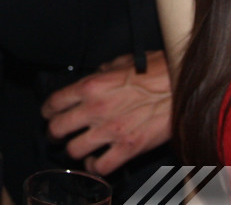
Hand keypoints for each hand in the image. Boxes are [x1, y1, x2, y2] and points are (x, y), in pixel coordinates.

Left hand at [40, 50, 171, 175]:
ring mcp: (110, 131)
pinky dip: (95, 167)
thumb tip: (96, 75)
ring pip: (74, 151)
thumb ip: (104, 70)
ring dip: (74, 151)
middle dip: (54, 133)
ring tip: (78, 148)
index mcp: (92, 86)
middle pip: (57, 129)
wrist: (182, 87)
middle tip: (58, 133)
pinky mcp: (127, 148)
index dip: (48, 110)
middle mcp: (96, 109)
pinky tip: (97, 162)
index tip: (49, 113)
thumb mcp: (124, 61)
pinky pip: (100, 167)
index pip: (54, 102)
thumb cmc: (157, 71)